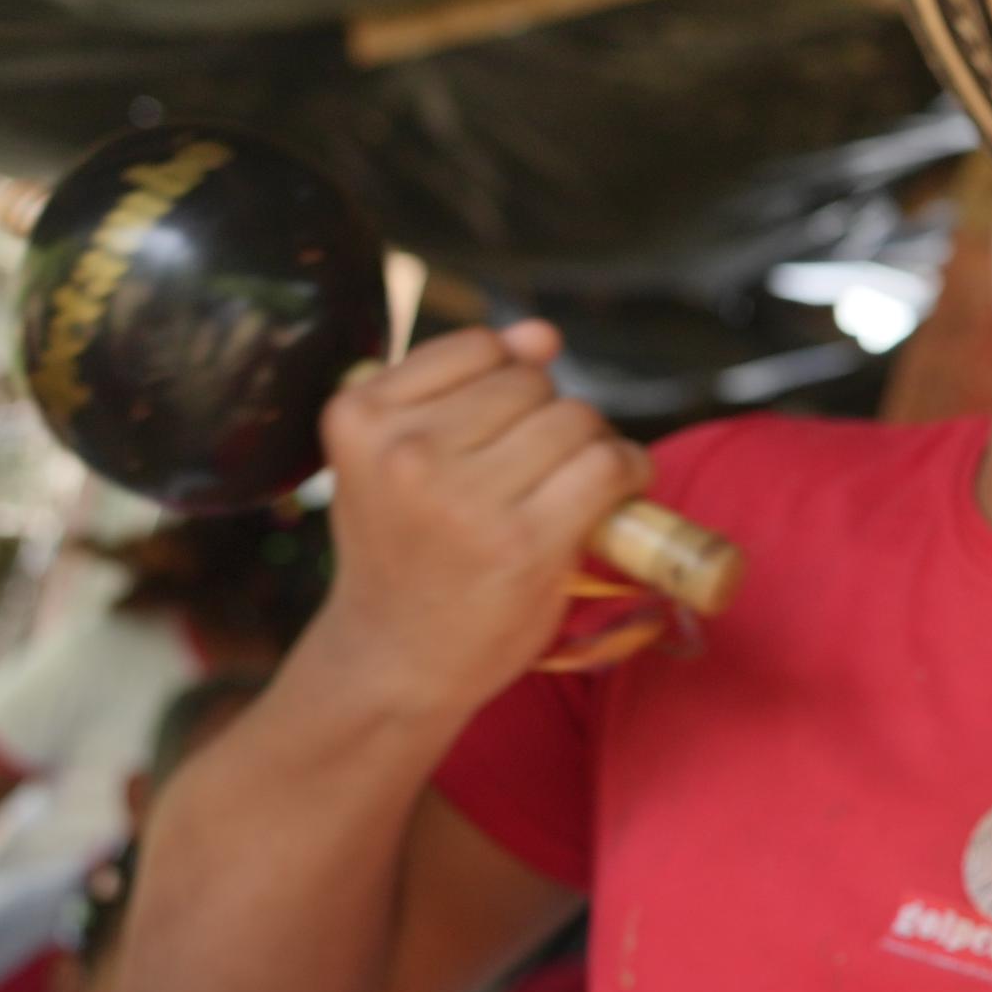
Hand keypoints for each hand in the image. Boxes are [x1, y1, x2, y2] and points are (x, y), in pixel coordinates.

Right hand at [308, 322, 648, 718]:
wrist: (397, 656)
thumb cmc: (407, 552)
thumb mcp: (397, 460)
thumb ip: (462, 390)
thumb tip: (542, 334)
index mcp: (361, 415)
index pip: (477, 348)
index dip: (511, 382)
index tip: (508, 428)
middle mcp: (405, 450)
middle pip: (532, 384)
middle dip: (554, 416)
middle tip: (546, 468)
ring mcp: (465, 497)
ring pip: (575, 419)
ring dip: (595, 444)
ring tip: (578, 484)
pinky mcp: (525, 542)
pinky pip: (608, 466)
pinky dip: (629, 471)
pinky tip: (618, 494)